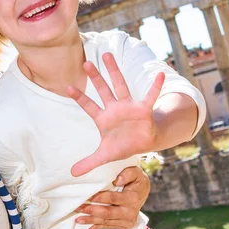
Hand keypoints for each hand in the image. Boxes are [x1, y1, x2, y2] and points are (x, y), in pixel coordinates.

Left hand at [68, 53, 164, 175]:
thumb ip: (88, 163)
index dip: (79, 98)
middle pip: (102, 90)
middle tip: (85, 62)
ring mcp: (129, 106)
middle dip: (95, 77)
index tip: (67, 87)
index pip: (88, 106)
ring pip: (121, 85)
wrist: (143, 143)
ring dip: (115, 71)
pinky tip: (161, 72)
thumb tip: (72, 174)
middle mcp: (114, 108)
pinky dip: (156, 85)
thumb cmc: (122, 145)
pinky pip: (151, 95)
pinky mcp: (144, 109)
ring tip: (108, 54)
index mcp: (103, 118)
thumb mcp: (104, 156)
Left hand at [75, 166, 149, 228]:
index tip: (87, 196)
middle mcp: (130, 211)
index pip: (113, 198)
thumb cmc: (136, 180)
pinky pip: (108, 227)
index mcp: (132, 198)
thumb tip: (117, 180)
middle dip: (91, 210)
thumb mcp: (135, 172)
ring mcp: (127, 220)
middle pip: (107, 213)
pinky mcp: (124, 225)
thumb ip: (128, 173)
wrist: (143, 191)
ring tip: (77, 219)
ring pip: (106, 221)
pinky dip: (96, 228)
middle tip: (77, 207)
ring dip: (90, 220)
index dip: (99, 198)